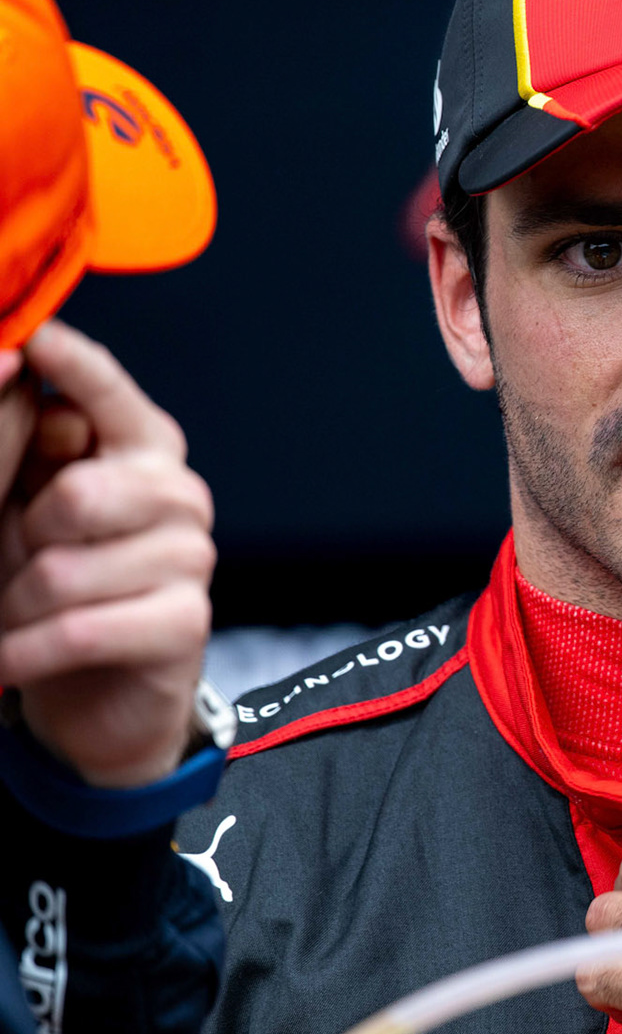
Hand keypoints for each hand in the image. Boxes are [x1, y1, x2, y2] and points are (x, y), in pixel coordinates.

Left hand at [0, 320, 215, 787]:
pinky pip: (80, 629)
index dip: (75, 366)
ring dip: (17, 609)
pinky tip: (14, 661)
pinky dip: (26, 654)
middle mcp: (178, 495)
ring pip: (66, 571)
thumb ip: (18, 440)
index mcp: (139, 452)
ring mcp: (191, 557)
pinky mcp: (186, 622)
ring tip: (22, 619)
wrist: (97, 697)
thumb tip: (14, 365)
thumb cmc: (53, 590)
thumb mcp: (20, 510)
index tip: (38, 336)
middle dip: (24, 542)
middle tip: (22, 564)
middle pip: (79, 495)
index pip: (108, 394)